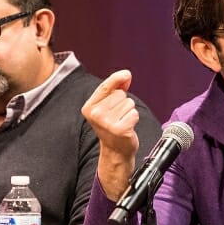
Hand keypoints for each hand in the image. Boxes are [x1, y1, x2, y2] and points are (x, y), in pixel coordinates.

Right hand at [81, 70, 141, 200]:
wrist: (115, 150)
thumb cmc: (112, 126)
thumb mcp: (108, 106)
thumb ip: (115, 88)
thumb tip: (126, 76)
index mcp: (89, 107)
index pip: (105, 86)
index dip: (117, 78)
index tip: (127, 74)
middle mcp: (96, 114)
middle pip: (120, 94)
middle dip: (123, 103)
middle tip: (118, 116)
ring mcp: (107, 123)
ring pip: (129, 103)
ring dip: (129, 111)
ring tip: (122, 121)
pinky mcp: (120, 129)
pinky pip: (134, 113)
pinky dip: (134, 119)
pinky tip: (127, 127)